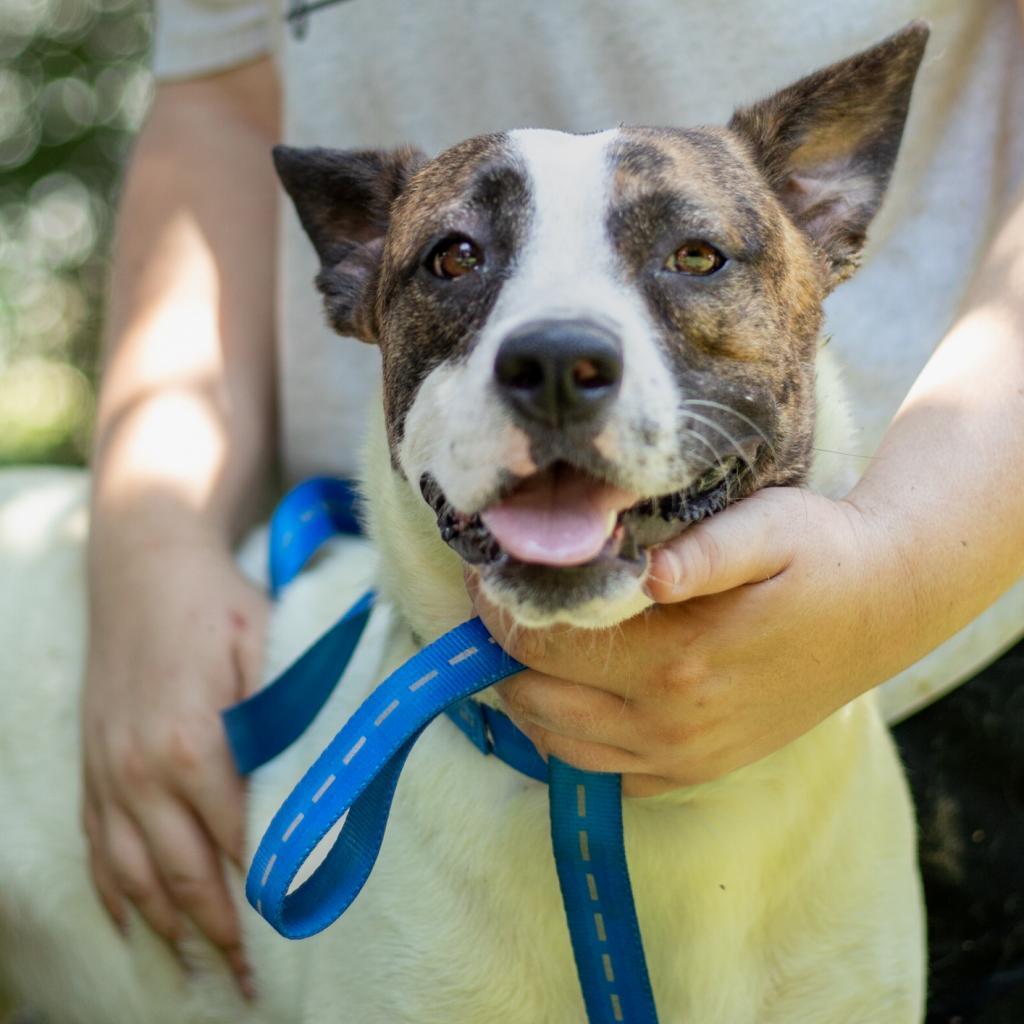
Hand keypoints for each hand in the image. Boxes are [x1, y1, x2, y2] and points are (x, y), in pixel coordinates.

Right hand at [81, 532, 267, 996]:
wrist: (144, 567)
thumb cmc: (217, 604)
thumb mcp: (268, 645)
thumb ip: (288, 714)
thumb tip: (318, 775)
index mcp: (194, 743)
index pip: (237, 839)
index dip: (265, 887)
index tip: (293, 926)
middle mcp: (141, 770)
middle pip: (184, 874)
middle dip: (220, 931)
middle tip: (250, 977)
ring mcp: (108, 773)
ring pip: (134, 875)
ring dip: (168, 926)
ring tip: (201, 966)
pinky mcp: (91, 767)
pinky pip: (96, 849)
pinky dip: (115, 894)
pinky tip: (134, 922)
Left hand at [473, 488, 903, 796]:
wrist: (882, 608)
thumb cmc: (819, 555)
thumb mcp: (770, 530)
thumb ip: (704, 551)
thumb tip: (642, 570)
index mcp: (677, 659)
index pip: (544, 643)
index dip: (499, 606)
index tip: (485, 572)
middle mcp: (671, 722)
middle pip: (536, 698)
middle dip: (499, 651)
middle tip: (497, 605)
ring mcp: (683, 757)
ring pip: (558, 744)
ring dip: (525, 696)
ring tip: (522, 645)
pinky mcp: (697, 770)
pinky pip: (603, 774)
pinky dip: (568, 740)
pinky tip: (571, 694)